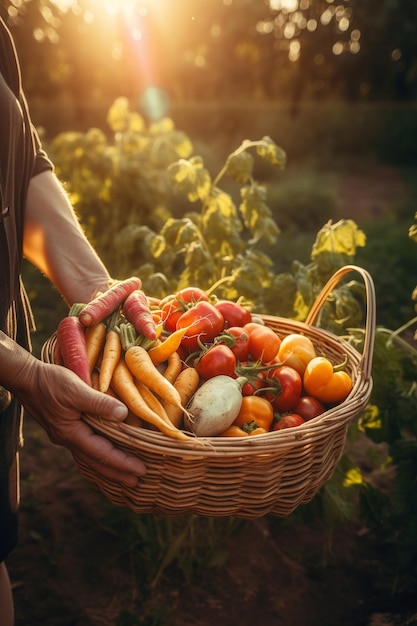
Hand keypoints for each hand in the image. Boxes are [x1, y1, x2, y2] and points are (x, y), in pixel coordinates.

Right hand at [17, 358, 145, 486]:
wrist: (26, 378)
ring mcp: (65, 435)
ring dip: (107, 467)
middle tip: (136, 482)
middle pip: (95, 462)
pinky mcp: (64, 428)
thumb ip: (100, 404)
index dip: (122, 463)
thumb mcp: (77, 390)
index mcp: (72, 434)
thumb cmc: (51, 382)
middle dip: (116, 473)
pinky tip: (101, 456)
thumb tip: (123, 415)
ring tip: (123, 475)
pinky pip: (84, 448)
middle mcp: (68, 439)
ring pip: (89, 457)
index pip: (102, 454)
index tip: (140, 470)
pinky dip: (96, 456)